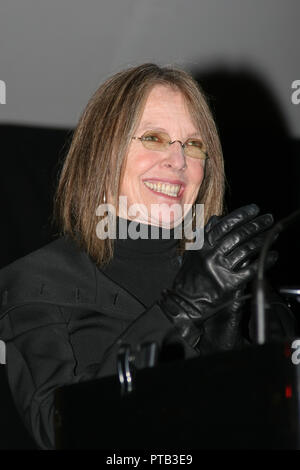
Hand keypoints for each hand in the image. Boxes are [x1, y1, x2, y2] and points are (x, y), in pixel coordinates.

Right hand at [158, 204, 277, 354]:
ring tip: (272, 234)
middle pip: (238, 234)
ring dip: (262, 240)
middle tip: (267, 218)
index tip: (253, 209)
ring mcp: (220, 269)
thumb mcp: (192, 253)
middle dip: (256, 224)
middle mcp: (210, 255)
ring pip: (245, 249)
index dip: (241, 215)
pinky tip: (272, 255)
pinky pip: (250, 269)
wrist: (184, 303)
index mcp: (201, 245)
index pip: (224, 224)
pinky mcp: (228, 283)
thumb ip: (203, 234)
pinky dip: (263, 261)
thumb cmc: (188, 279)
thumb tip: (216, 218)